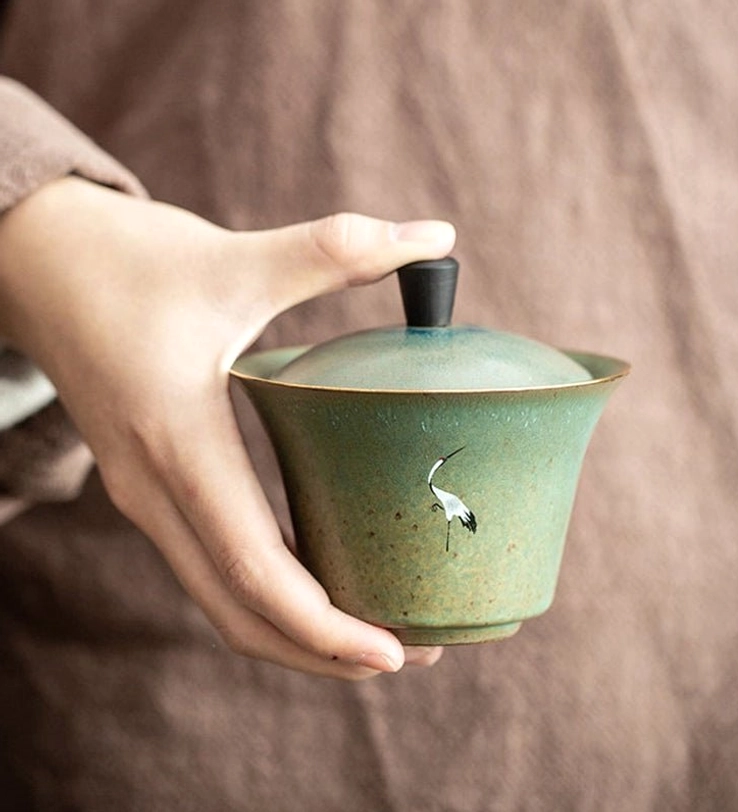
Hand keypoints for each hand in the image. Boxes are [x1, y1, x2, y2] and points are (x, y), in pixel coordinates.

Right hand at [0, 176, 454, 677]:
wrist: (37, 264)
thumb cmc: (129, 262)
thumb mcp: (234, 258)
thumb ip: (336, 250)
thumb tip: (437, 234)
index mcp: (180, 445)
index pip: (255, 571)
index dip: (326, 627)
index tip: (396, 651)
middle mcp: (157, 491)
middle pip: (241, 612)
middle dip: (325, 651)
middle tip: (413, 654)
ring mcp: (149, 496)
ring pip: (223, 601)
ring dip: (296, 633)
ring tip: (376, 633)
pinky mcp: (155, 485)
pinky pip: (212, 567)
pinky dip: (268, 595)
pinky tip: (321, 579)